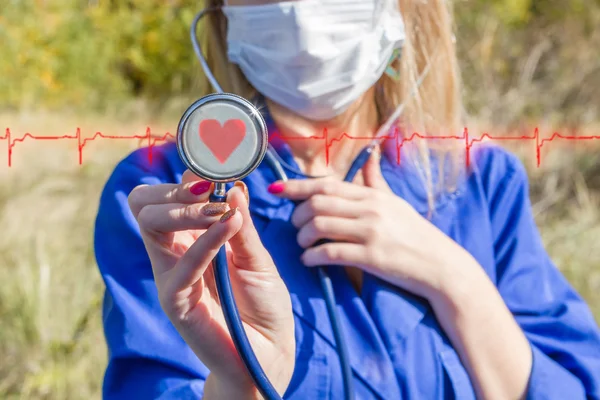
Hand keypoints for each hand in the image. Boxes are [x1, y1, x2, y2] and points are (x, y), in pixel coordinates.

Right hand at [129, 171, 295, 398]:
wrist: (269, 352)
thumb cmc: (262, 304)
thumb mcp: (257, 256)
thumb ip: (242, 224)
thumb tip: (232, 186)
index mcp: (191, 238)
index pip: (166, 196)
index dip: (185, 178)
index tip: (216, 171)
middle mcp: (174, 253)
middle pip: (145, 204)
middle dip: (176, 188)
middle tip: (210, 189)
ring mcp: (172, 276)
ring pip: (151, 224)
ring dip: (187, 209)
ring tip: (220, 209)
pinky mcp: (176, 301)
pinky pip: (181, 264)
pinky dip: (206, 240)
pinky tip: (229, 226)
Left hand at [269, 148, 475, 301]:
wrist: (442, 267)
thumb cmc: (416, 234)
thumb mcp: (396, 203)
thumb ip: (375, 181)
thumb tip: (370, 154)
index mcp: (372, 195)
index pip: (326, 185)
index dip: (297, 186)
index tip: (276, 190)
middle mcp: (370, 209)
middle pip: (318, 203)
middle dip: (297, 215)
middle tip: (295, 226)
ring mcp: (372, 232)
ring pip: (319, 225)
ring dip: (302, 236)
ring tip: (302, 244)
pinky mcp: (372, 257)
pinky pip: (330, 252)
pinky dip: (312, 256)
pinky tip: (309, 260)